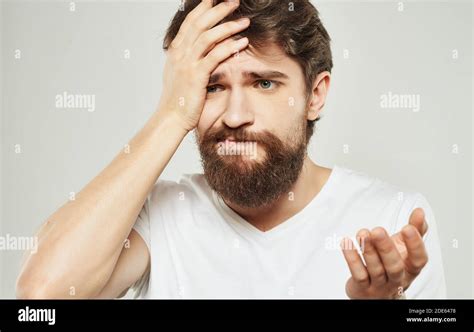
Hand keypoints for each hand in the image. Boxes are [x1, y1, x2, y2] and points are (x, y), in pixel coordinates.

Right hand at [158, 0, 249, 131]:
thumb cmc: (178, 100)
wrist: (171, 119)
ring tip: (245, 20)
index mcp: (176, 51)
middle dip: (218, 10)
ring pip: (208, 36)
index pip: (190, 22)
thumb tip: (194, 51)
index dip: (203, 8)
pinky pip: (214, 56)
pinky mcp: (196, 76)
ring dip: (228, 26)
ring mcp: (187, 64)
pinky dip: (229, 47)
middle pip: (200, 23)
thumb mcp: (178, 75)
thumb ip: (185, 60)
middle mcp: (180, 54)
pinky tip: (242, 42)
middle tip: (234, 2)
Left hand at [341, 208, 428, 298]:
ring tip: (362, 233)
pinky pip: (358, 274)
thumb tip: (420, 211)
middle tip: (378, 230)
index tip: (408, 227)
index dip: (415, 245)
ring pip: (376, 269)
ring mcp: (379, 285)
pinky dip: (352, 258)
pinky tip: (347, 243)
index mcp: (410, 268)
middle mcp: (397, 279)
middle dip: (386, 248)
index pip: (418, 259)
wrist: (376, 294)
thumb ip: (415, 230)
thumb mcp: (404, 248)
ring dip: (368, 250)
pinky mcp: (362, 287)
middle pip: (395, 266)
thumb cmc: (391, 265)